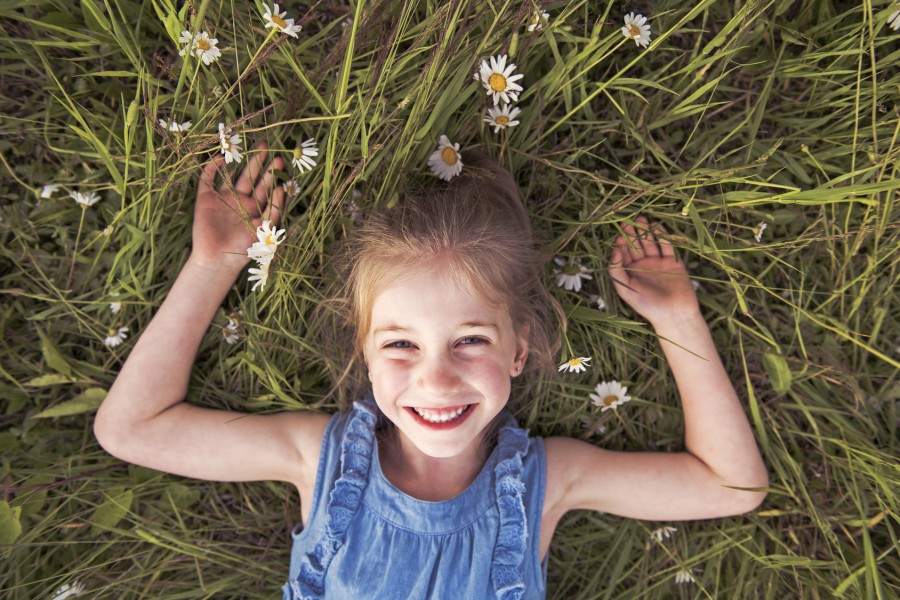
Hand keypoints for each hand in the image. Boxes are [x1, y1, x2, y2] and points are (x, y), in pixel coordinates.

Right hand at [190, 144, 284, 272]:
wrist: (218, 260)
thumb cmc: (243, 249)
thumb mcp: (265, 231)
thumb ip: (274, 211)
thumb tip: (282, 189)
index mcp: (255, 209)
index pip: (265, 188)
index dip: (272, 175)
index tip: (279, 162)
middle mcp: (239, 201)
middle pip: (250, 178)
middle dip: (259, 163)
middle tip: (267, 147)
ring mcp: (222, 199)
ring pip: (232, 175)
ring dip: (239, 161)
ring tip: (248, 146)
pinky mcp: (205, 200)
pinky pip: (207, 180)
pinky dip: (211, 169)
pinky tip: (220, 158)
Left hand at [608, 216, 699, 324]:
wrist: (674, 314)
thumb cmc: (647, 305)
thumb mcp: (625, 288)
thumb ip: (616, 270)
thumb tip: (614, 250)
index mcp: (630, 272)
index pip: (623, 253)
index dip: (620, 243)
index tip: (619, 236)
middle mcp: (643, 266)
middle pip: (636, 245)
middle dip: (631, 233)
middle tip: (627, 222)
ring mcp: (659, 262)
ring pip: (651, 242)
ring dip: (645, 231)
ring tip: (641, 219)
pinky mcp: (673, 262)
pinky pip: (667, 245)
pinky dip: (662, 235)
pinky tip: (656, 225)